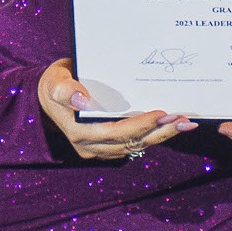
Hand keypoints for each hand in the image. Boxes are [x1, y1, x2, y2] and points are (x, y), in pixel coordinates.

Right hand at [38, 57, 194, 161]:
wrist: (47, 96)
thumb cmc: (54, 84)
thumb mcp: (54, 81)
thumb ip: (66, 90)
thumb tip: (83, 100)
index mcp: (79, 132)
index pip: (116, 132)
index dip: (140, 125)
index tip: (162, 113)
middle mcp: (90, 146)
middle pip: (131, 143)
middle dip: (159, 131)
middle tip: (183, 121)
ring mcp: (99, 148)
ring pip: (136, 146)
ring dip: (161, 136)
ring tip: (183, 124)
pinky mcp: (108, 146)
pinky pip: (134, 145)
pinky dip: (153, 136)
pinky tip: (169, 127)